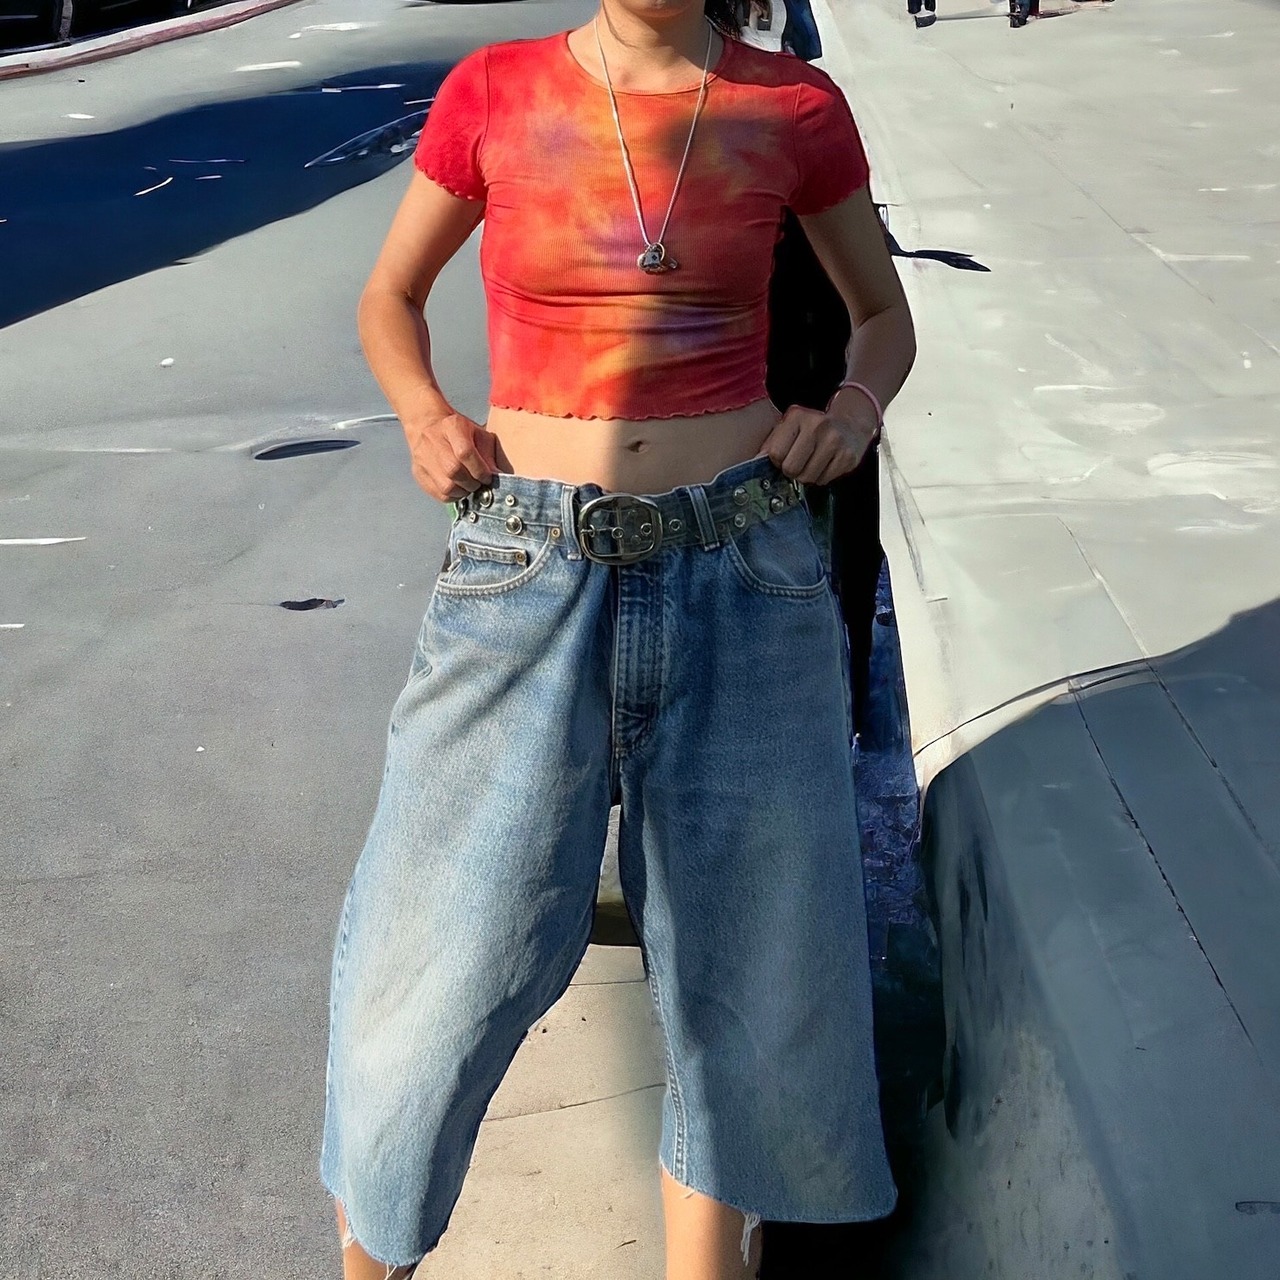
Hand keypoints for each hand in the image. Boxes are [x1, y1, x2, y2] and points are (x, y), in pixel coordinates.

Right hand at [403, 409, 499, 501]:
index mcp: (452, 426)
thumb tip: (498, 476)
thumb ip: (490, 455)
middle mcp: (433, 440)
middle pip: (453, 470)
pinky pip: (438, 494)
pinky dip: (453, 496)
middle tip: (479, 483)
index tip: (487, 477)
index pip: (465, 452)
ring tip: (469, 485)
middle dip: (472, 482)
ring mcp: (422, 458)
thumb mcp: (479, 435)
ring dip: (463, 491)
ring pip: (446, 486)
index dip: (479, 469)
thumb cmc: (460, 433)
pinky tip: (459, 488)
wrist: (428, 426)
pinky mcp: (418, 473)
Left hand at [760, 392, 879, 485]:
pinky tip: (825, 464)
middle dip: (792, 471)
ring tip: (812, 463)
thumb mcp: (789, 427)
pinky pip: (823, 480)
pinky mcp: (847, 457)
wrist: (850, 424)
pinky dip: (821, 478)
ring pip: (807, 477)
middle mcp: (817, 425)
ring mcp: (835, 441)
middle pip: (791, 468)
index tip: (784, 457)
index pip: (775, 453)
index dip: (777, 461)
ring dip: (806, 476)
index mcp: (797, 416)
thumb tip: (756, 461)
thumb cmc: (812, 429)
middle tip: (799, 463)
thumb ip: (771, 443)